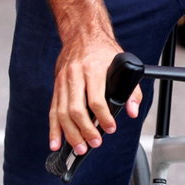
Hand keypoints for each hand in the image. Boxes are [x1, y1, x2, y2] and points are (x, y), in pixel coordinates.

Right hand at [49, 36, 142, 155]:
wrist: (81, 35)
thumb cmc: (104, 51)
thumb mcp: (123, 63)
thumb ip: (131, 88)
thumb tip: (132, 111)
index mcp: (93, 70)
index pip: (96, 99)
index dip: (103, 117)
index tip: (110, 128)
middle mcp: (75, 76)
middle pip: (76, 109)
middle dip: (85, 130)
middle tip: (95, 143)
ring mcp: (63, 82)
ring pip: (62, 113)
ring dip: (70, 134)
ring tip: (80, 148)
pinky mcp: (56, 87)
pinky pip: (53, 110)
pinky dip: (54, 129)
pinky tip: (56, 143)